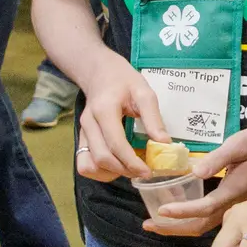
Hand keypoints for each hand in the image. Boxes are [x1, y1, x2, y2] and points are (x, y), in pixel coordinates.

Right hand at [75, 56, 167, 181]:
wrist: (100, 73)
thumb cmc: (124, 81)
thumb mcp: (144, 92)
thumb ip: (153, 118)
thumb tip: (164, 143)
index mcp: (104, 110)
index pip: (115, 143)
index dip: (131, 162)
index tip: (148, 170)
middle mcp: (89, 123)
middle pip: (101, 158)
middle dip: (123, 170)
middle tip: (143, 171)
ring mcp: (82, 132)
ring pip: (88, 164)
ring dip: (109, 173)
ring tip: (129, 169)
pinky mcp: (81, 138)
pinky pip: (84, 163)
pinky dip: (99, 171)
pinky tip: (116, 166)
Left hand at [144, 120, 246, 241]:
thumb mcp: (239, 143)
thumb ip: (218, 158)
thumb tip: (195, 172)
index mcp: (233, 191)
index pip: (203, 208)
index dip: (181, 211)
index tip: (161, 210)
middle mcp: (234, 203)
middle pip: (201, 226)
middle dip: (174, 228)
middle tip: (148, 226)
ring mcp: (236, 205)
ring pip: (206, 224)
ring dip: (181, 226)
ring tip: (158, 222)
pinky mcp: (236, 201)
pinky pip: (211, 217)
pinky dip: (192, 218)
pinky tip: (181, 211)